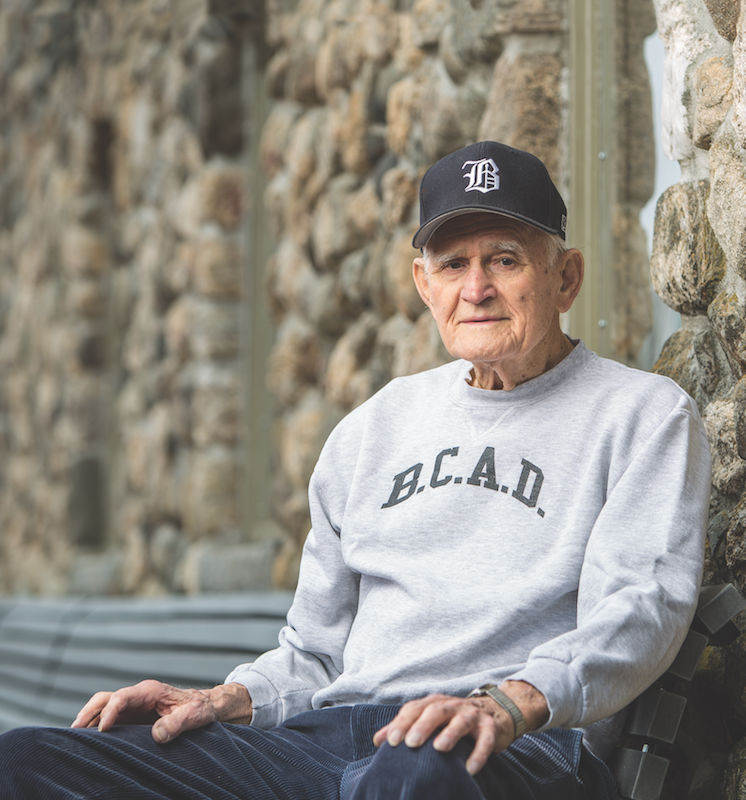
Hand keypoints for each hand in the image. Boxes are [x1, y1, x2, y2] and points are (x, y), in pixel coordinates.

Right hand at [71, 679, 252, 743]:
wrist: (205, 706)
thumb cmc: (201, 708)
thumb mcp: (195, 715)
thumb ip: (177, 723)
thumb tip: (156, 736)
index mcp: (150, 691)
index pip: (122, 696)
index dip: (110, 712)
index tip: (102, 730)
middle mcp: (138, 695)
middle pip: (105, 698)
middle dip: (88, 712)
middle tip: (74, 732)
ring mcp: (133, 705)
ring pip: (103, 707)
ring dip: (88, 719)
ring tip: (73, 738)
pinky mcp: (132, 716)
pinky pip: (109, 718)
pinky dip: (95, 726)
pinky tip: (87, 741)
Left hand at [372, 681, 547, 775]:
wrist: (494, 712)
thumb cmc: (452, 720)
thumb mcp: (428, 719)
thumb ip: (405, 728)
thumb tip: (378, 740)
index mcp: (434, 702)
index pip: (415, 709)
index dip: (402, 723)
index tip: (391, 741)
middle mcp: (452, 705)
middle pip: (436, 710)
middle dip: (422, 725)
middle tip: (410, 743)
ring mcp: (472, 714)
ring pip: (461, 720)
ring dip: (450, 733)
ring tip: (439, 748)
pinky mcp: (490, 727)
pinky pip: (485, 739)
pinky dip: (479, 753)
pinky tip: (470, 768)